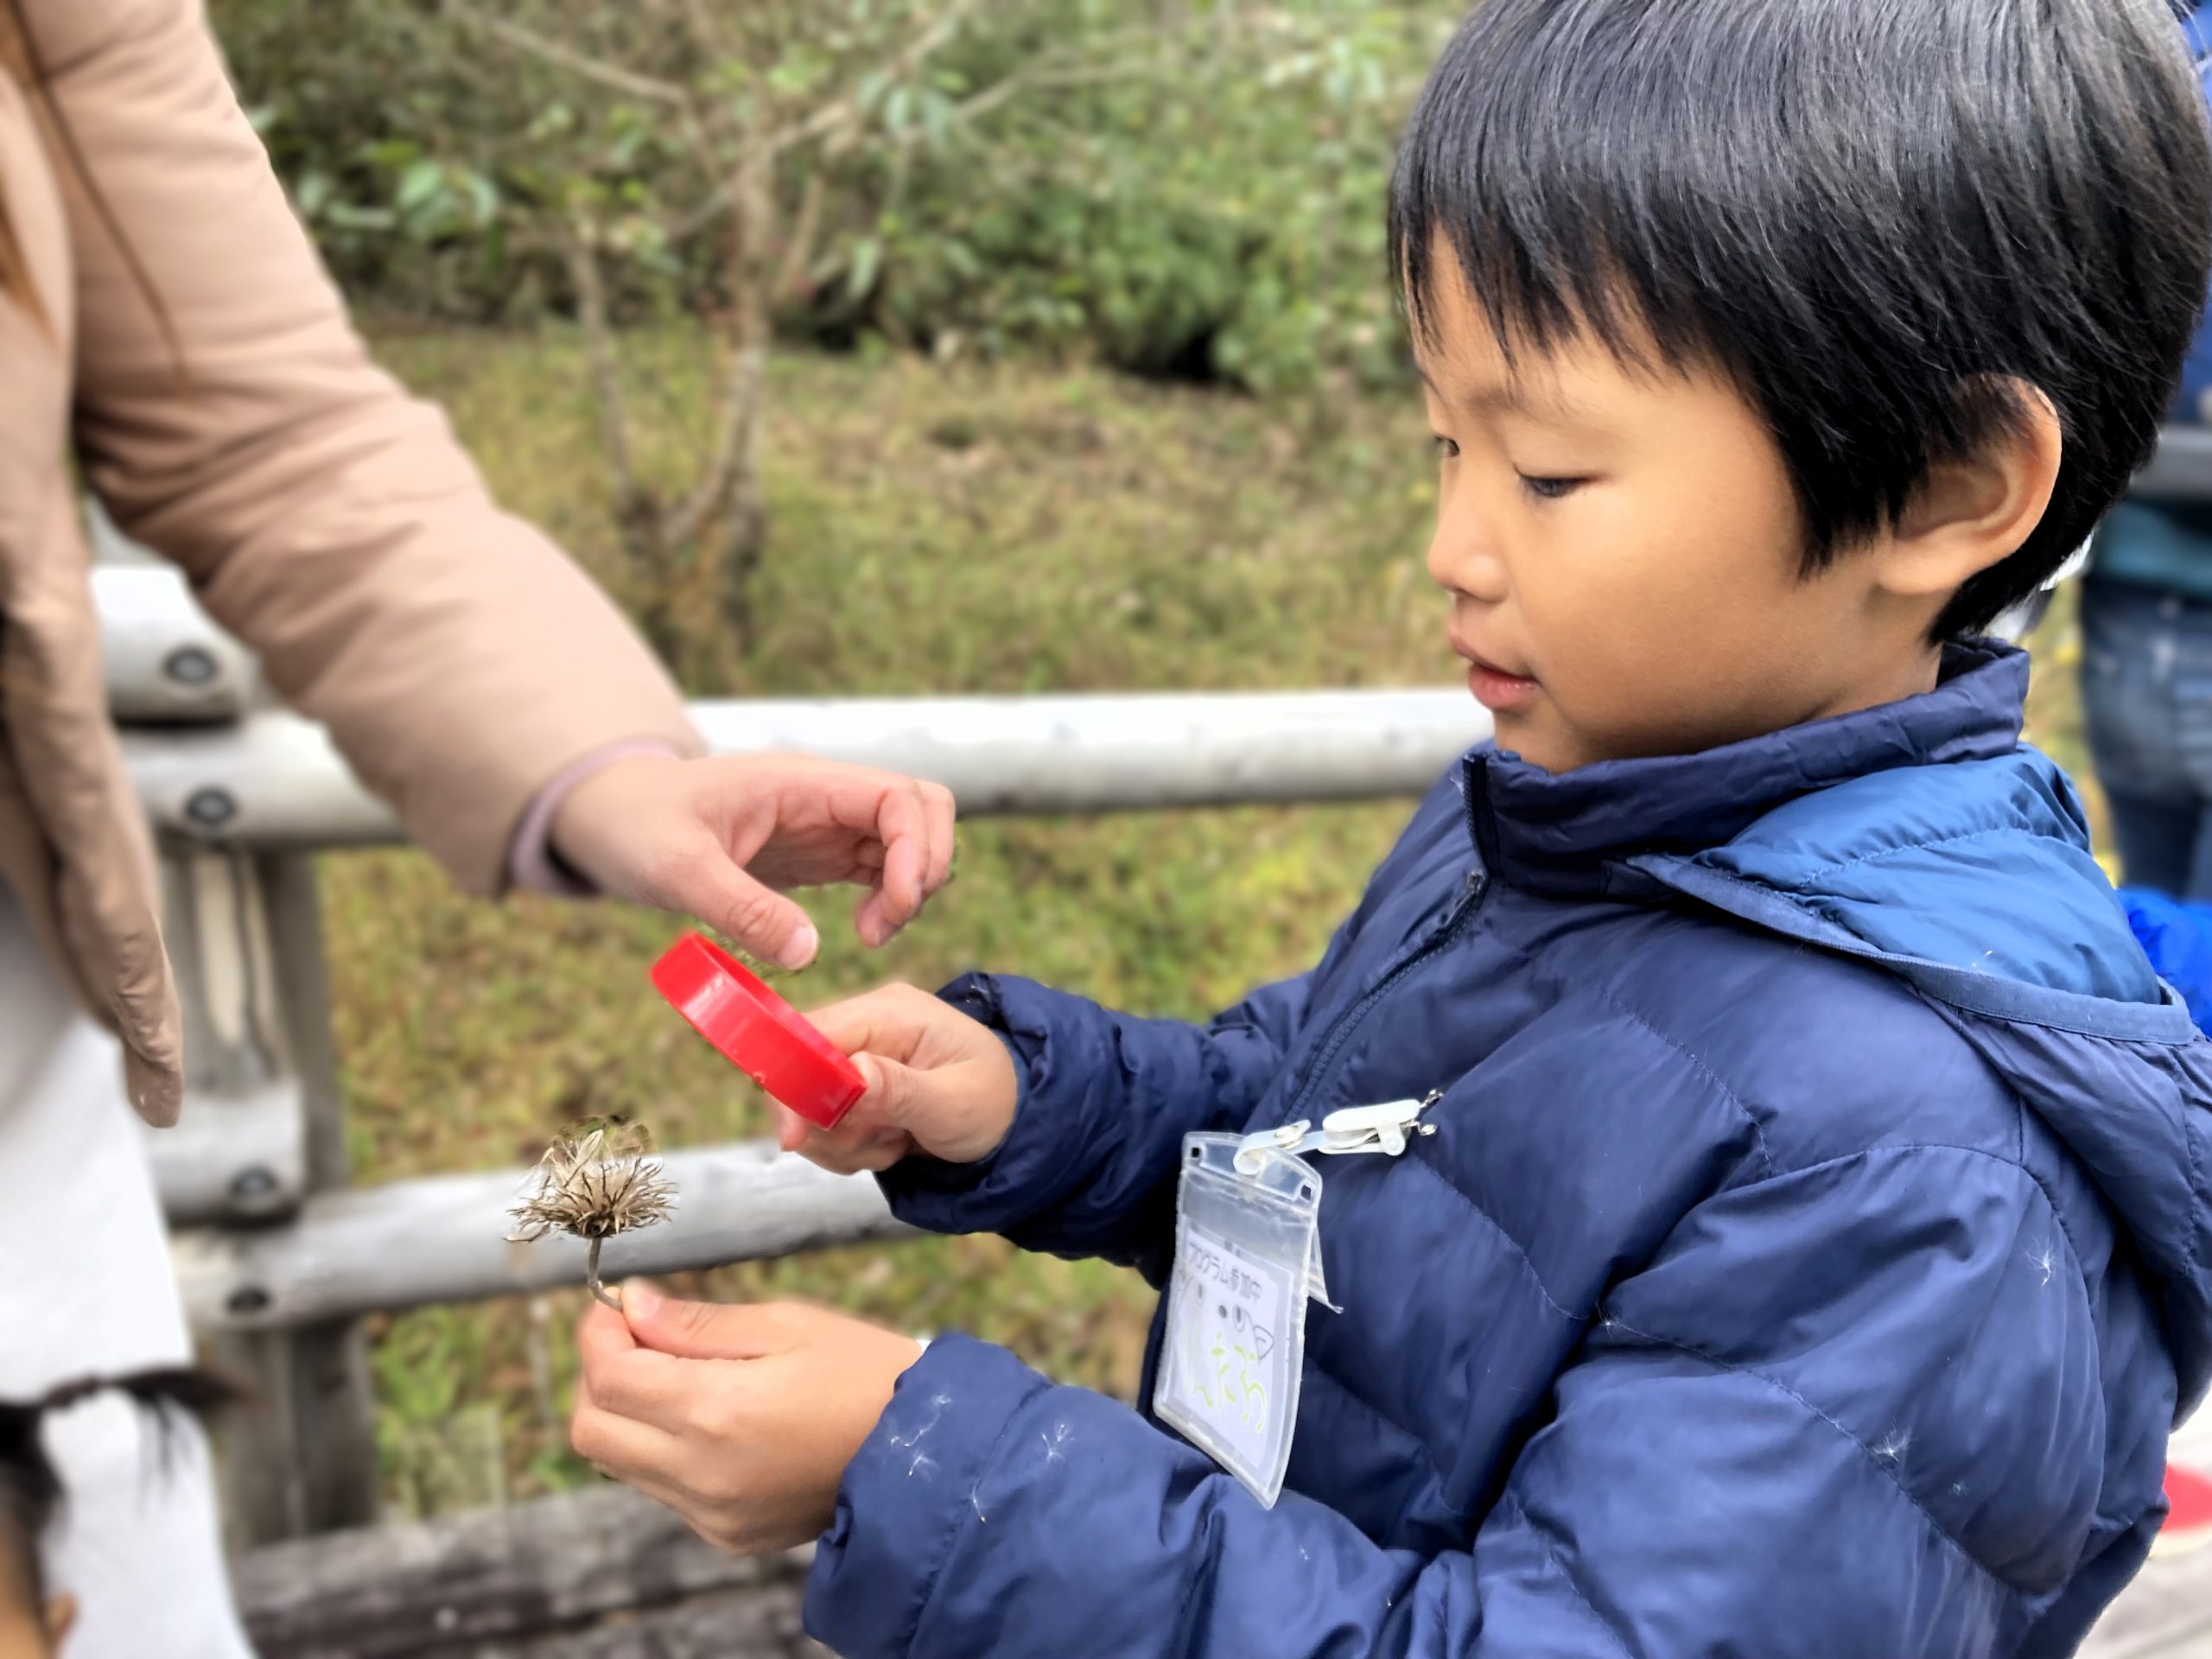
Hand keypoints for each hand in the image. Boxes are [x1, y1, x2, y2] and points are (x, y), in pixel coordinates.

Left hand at [551, 753, 955, 968]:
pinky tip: (861, 931)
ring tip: (870, 935)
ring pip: (909, 841)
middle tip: (885, 925)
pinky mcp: (818, 854)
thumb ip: (742, 909)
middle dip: (927, 867)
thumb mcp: (676, 870)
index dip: (918, 850)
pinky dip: (890, 899)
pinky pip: (882, 867)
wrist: (607, 816)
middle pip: (923, 809)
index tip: (894, 908)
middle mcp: (825, 797)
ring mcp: (826, 824)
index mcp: (801, 782)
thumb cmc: (634, 827)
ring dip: (911, 888)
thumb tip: (810, 952)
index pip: (899, 795)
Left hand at [571, 1282, 921, 1555]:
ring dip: (629, 1414)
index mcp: (717, 1412)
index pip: (609, 1378)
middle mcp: (702, 1474)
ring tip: (682, 1374)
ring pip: (620, 1463)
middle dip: (599, 1377)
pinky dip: (665, 1449)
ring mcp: (712, 1514)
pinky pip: (663, 1490)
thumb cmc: (862, 1372)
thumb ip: (696, 1322)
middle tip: (639, 1339)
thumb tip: (630, 1304)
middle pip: (592, 1430)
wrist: (924, 1452)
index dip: (598, 1334)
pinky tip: (716, 1419)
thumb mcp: (785, 1324)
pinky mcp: (728, 1534)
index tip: (617, 1307)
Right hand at [776, 984, 1019, 1172]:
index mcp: (890, 1012)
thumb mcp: (955, 1103)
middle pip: (798, 1077)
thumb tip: (853, 1074)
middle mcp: (865, 1027)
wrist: (1015, 1124)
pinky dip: (848, 1149)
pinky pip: (821, 1127)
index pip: (811, 1034)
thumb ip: (901, 1091)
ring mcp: (856, 1059)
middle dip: (829, 1125)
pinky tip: (890, 1145)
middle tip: (880, 1143)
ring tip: (897, 1143)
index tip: (797, 1136)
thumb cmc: (995, 1103)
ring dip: (844, 1143)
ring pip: (807, 1110)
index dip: (793, 1083)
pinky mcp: (852, 1090)